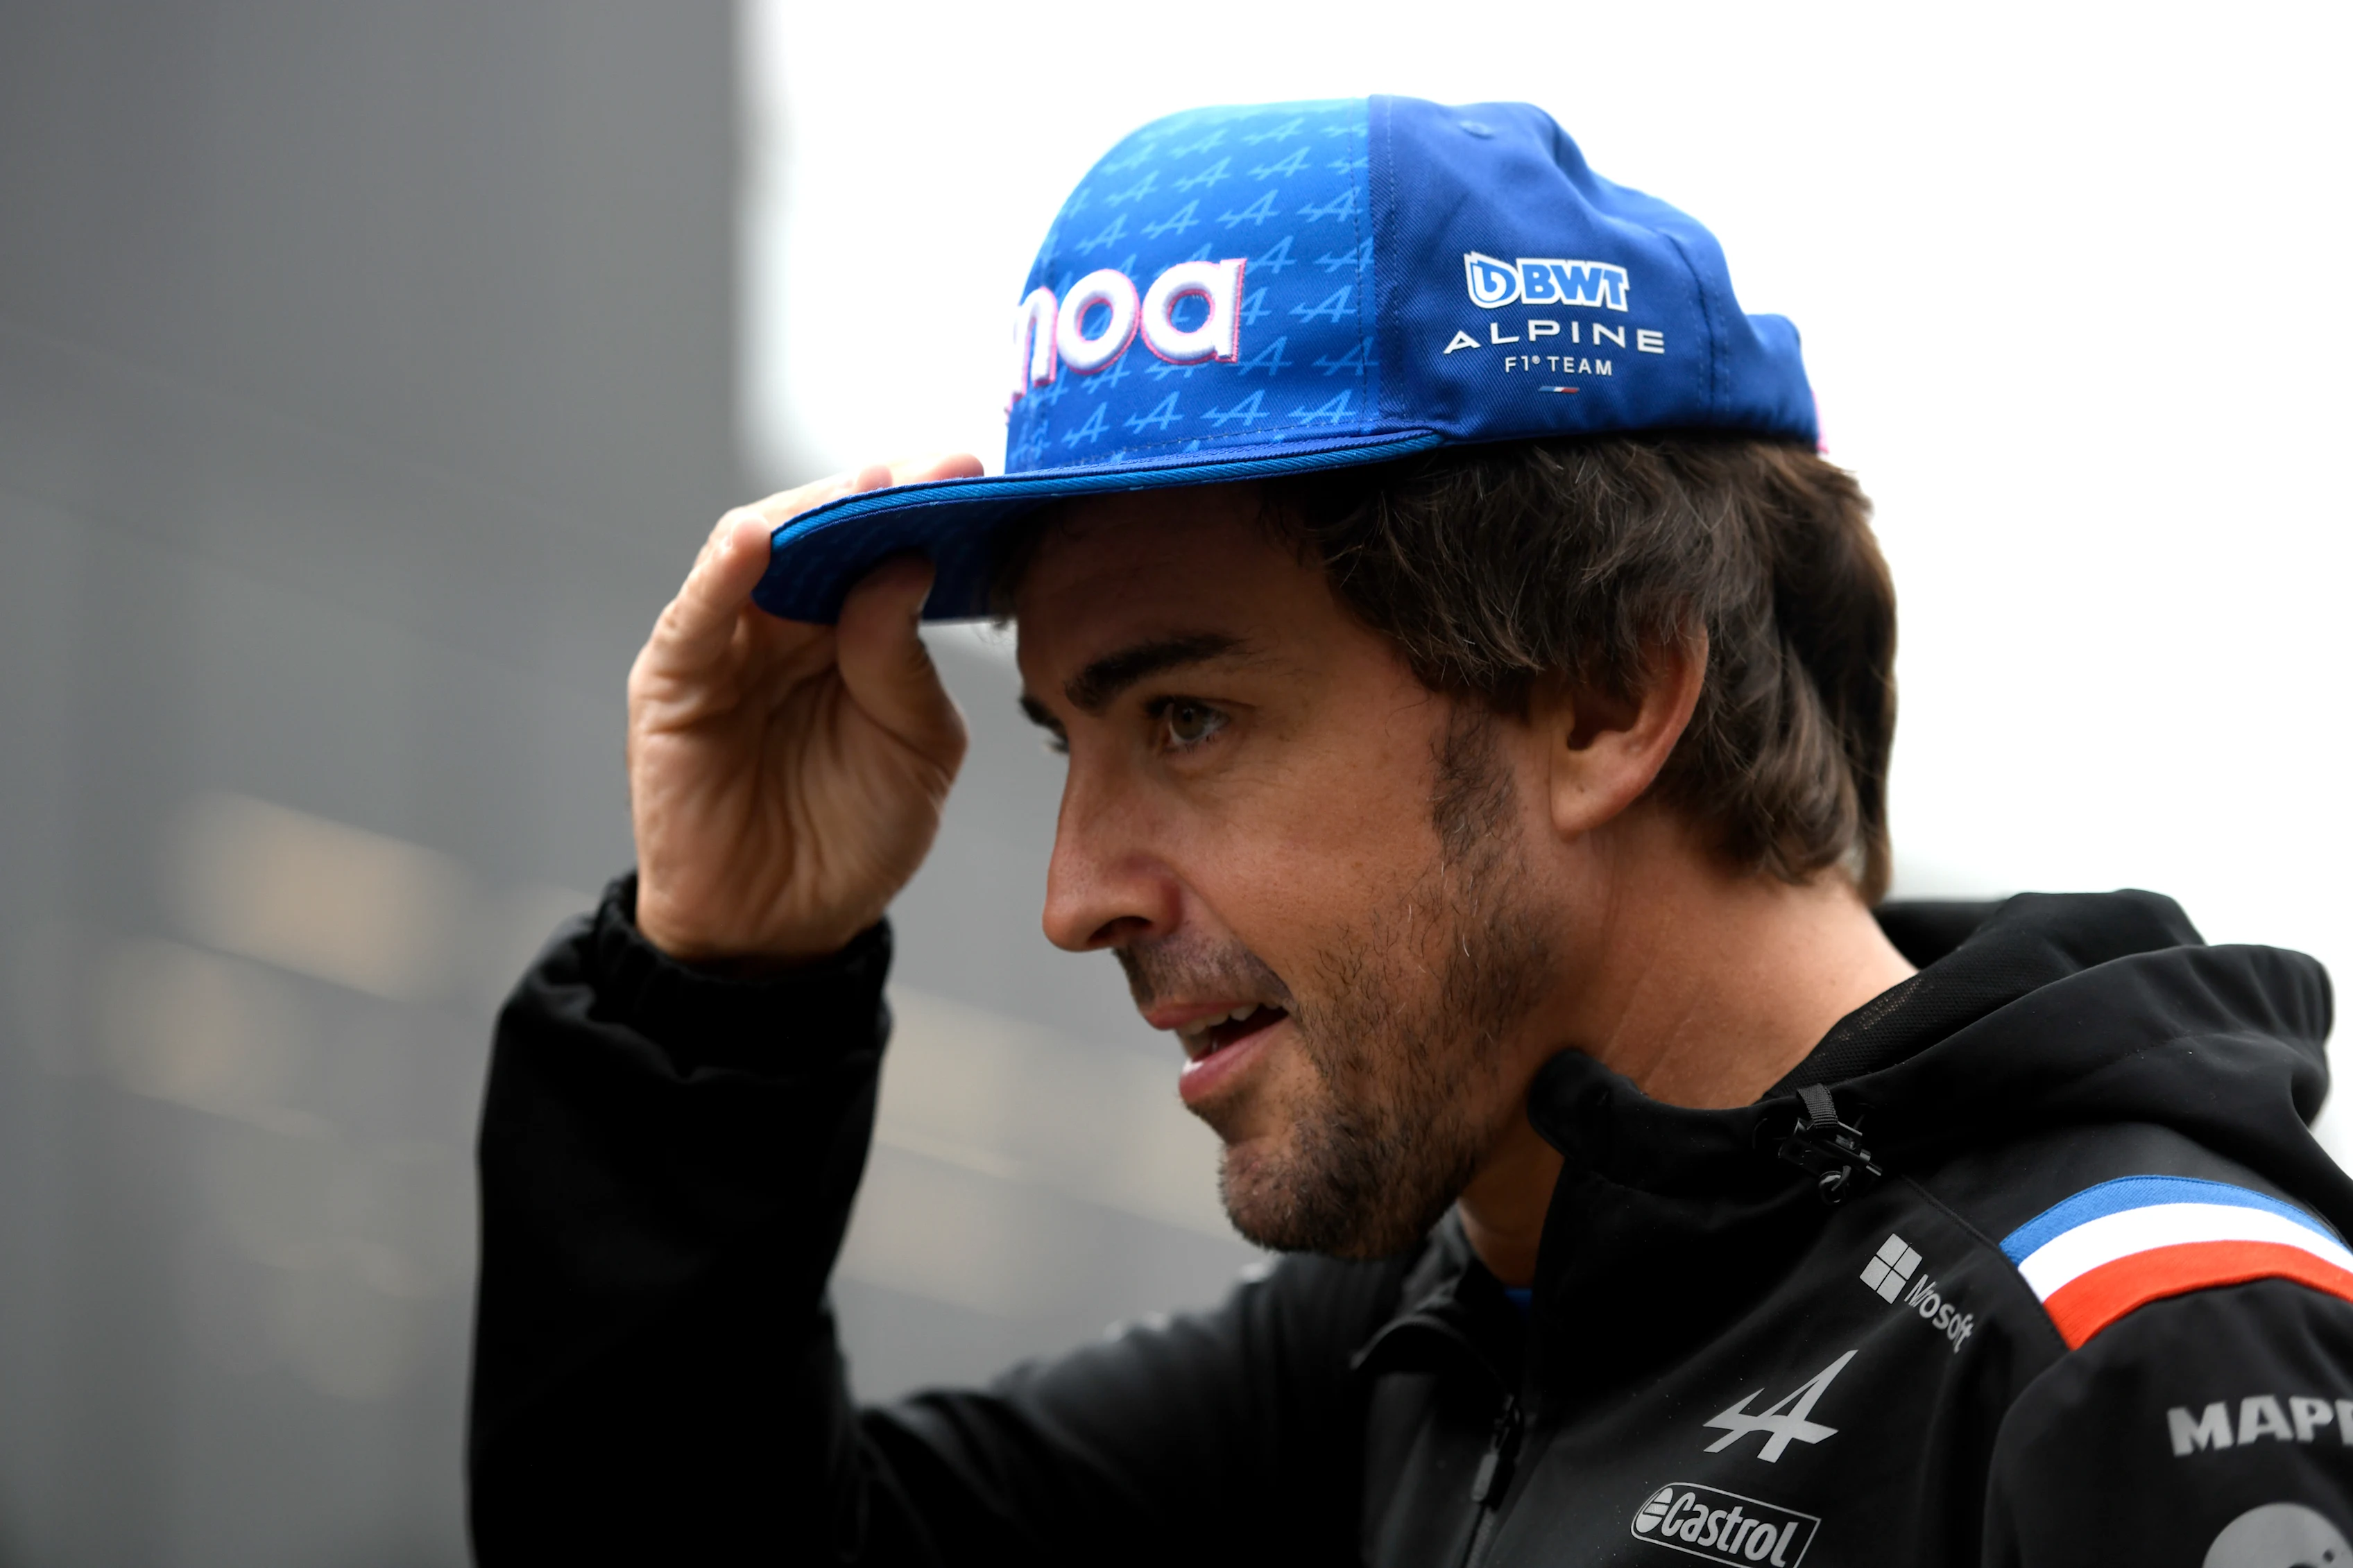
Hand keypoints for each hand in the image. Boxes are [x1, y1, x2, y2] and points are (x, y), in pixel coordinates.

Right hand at [625, 455, 984, 962]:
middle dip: (877, 492)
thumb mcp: (916, 751)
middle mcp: (788, 621)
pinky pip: (695, 617)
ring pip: (758, 552)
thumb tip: (903, 566)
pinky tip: (755, 542)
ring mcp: (728, 644)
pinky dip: (721, 574)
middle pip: (824, 529)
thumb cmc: (854, 835)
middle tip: (934, 467)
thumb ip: (907, 663)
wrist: (783, 930)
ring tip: (863, 488)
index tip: (974, 474)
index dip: (923, 506)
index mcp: (854, 628)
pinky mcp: (673, 683)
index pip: (881, 543)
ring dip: (808, 514)